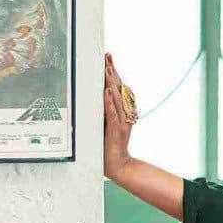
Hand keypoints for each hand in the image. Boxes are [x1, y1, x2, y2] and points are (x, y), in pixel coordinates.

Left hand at [103, 51, 134, 179]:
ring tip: (106, 70)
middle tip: (107, 57)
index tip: (108, 58)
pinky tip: (106, 93)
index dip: (113, 72)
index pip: (118, 87)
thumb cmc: (109, 146)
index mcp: (122, 111)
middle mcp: (125, 114)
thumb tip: (97, 94)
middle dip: (112, 72)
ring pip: (117, 99)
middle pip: (119, 89)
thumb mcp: (105, 124)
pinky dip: (110, 103)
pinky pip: (113, 114)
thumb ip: (104, 110)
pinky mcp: (118, 130)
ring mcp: (123, 122)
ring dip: (111, 83)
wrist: (119, 165)